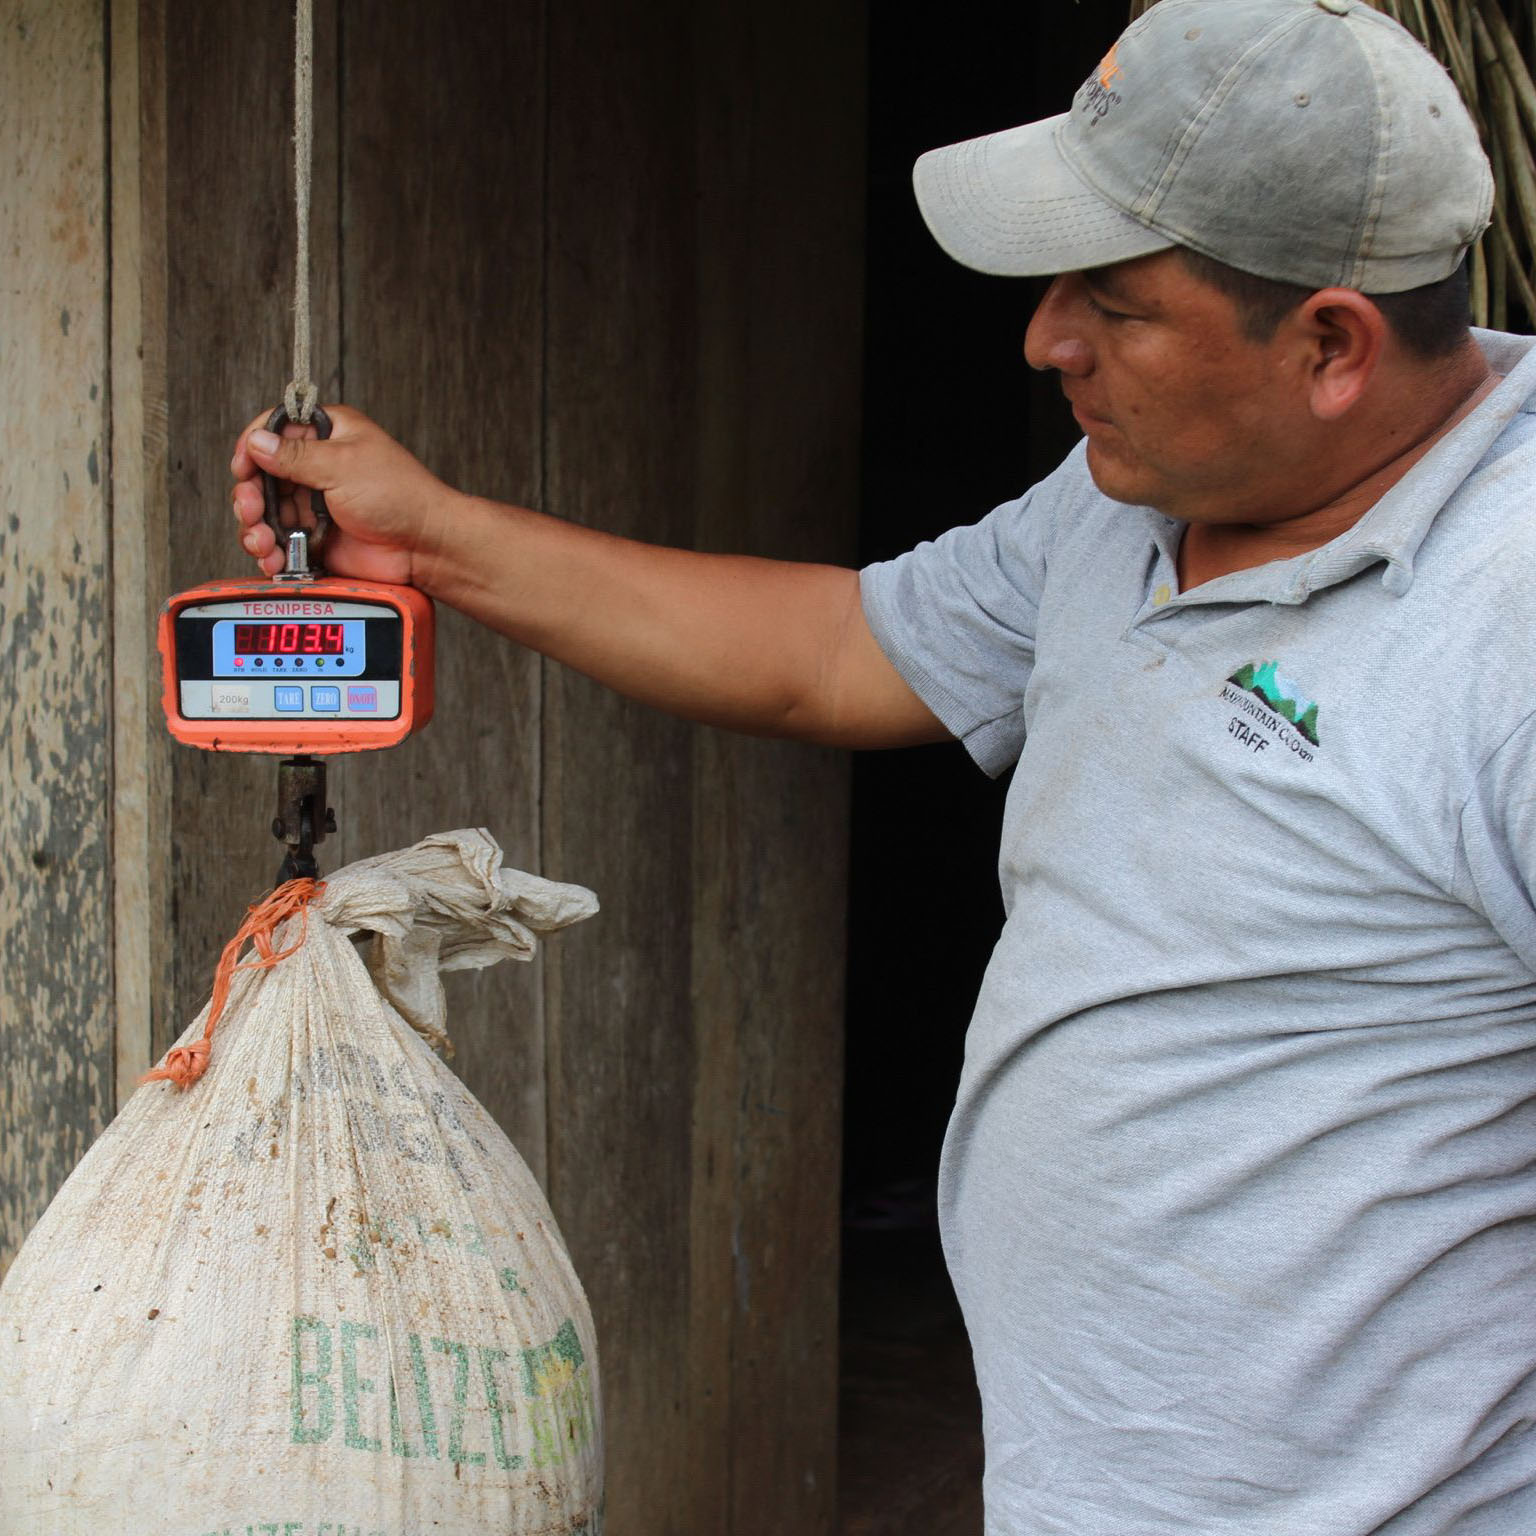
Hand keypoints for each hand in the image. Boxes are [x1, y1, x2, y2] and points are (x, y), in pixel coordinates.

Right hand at [231, 405, 459, 586]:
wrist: (424, 547)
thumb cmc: (400, 497)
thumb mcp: (343, 465)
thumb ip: (296, 456)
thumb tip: (258, 442)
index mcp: (329, 434)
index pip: (275, 429)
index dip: (253, 446)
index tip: (243, 467)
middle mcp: (318, 467)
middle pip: (262, 475)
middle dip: (250, 495)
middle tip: (252, 510)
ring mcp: (314, 504)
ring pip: (265, 512)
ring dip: (255, 527)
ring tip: (263, 541)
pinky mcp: (314, 537)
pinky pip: (279, 541)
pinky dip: (270, 551)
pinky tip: (271, 557)